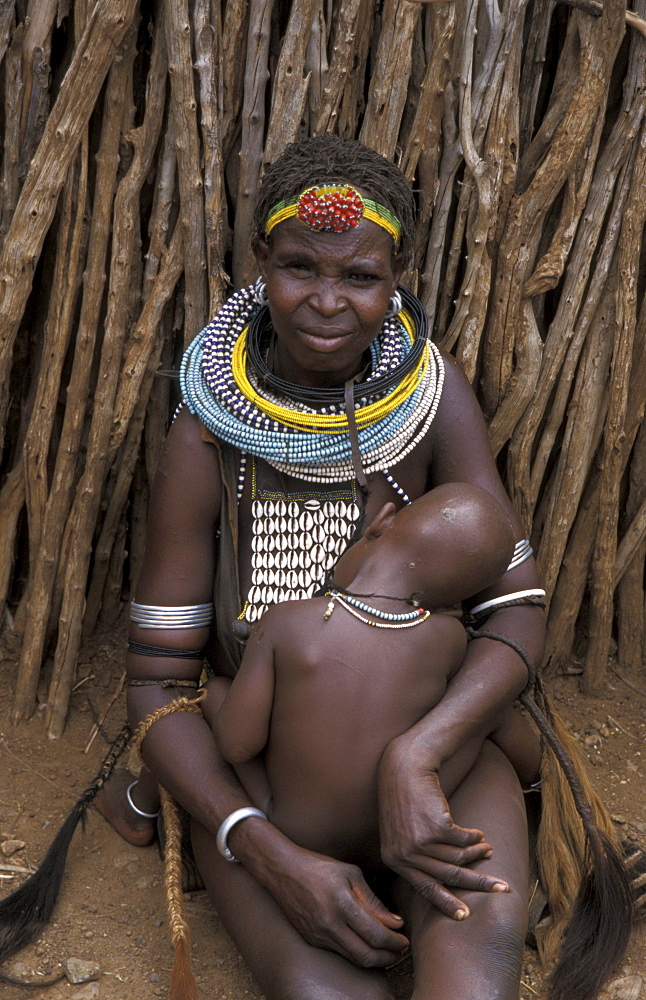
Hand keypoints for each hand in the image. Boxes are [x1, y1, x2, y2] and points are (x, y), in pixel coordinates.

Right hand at [256, 842, 409, 966]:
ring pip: (353, 958)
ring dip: (374, 960)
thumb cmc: (318, 866)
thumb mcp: (351, 874)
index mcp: (342, 904)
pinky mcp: (311, 940)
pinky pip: (340, 953)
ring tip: (387, 952)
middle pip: (366, 955)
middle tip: (401, 952)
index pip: (375, 934)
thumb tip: (395, 922)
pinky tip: (366, 946)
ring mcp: (318, 935)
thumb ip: (373, 901)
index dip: (394, 942)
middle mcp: (329, 924)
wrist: (282, 870)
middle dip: (388, 957)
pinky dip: (357, 953)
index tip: (405, 940)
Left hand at [377, 742, 508, 918]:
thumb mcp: (401, 831)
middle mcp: (405, 855)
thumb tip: (443, 878)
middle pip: (448, 877)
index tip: (464, 916)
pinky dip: (474, 837)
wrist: (405, 767)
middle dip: (478, 884)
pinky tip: (479, 834)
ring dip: (477, 853)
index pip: (424, 888)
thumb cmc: (404, 798)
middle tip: (501, 889)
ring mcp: (420, 843)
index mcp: (394, 860)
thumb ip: (415, 856)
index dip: (446, 902)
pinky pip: (463, 840)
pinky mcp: (436, 828)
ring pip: (459, 858)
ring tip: (488, 849)